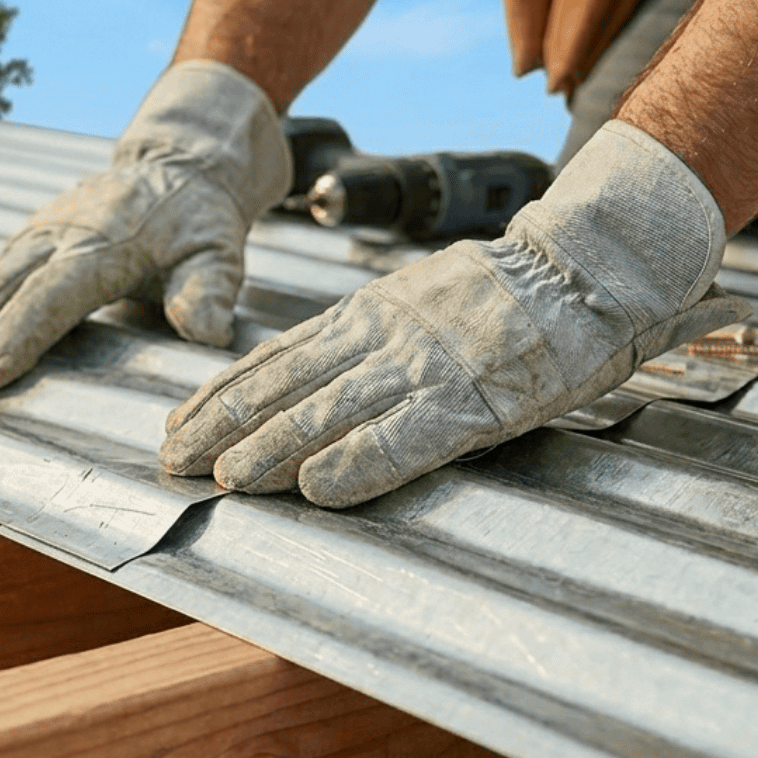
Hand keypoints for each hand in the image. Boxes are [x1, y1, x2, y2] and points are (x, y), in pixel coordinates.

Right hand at [0, 60, 288, 394]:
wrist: (175, 165)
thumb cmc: (198, 221)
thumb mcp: (219, 250)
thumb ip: (210, 289)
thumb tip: (205, 330)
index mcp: (103, 245)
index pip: (50, 293)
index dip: (15, 333)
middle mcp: (55, 237)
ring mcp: (31, 238)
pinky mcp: (20, 243)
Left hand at [160, 120, 749, 507]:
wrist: (584, 268)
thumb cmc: (503, 295)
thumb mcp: (414, 300)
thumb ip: (365, 335)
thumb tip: (309, 376)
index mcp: (366, 314)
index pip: (273, 358)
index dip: (220, 395)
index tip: (177, 424)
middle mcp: (380, 337)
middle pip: (283, 387)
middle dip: (222, 428)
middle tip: (173, 463)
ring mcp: (423, 367)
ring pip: (327, 413)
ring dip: (268, 451)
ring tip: (222, 481)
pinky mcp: (469, 400)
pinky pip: (403, 439)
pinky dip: (356, 465)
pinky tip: (316, 489)